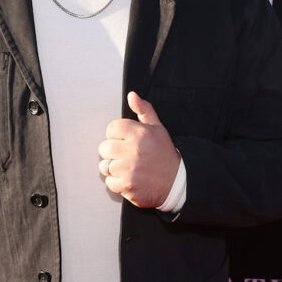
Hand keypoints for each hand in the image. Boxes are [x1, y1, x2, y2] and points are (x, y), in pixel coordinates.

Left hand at [98, 91, 179, 207]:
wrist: (177, 182)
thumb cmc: (164, 154)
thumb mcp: (157, 128)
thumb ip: (144, 110)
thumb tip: (132, 96)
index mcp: (140, 133)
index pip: (111, 128)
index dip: (117, 135)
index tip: (125, 141)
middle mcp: (134, 150)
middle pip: (104, 147)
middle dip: (112, 152)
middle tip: (126, 156)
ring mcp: (129, 169)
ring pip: (104, 166)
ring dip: (113, 168)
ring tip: (128, 168)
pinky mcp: (127, 185)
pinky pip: (109, 182)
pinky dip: (117, 183)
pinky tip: (129, 179)